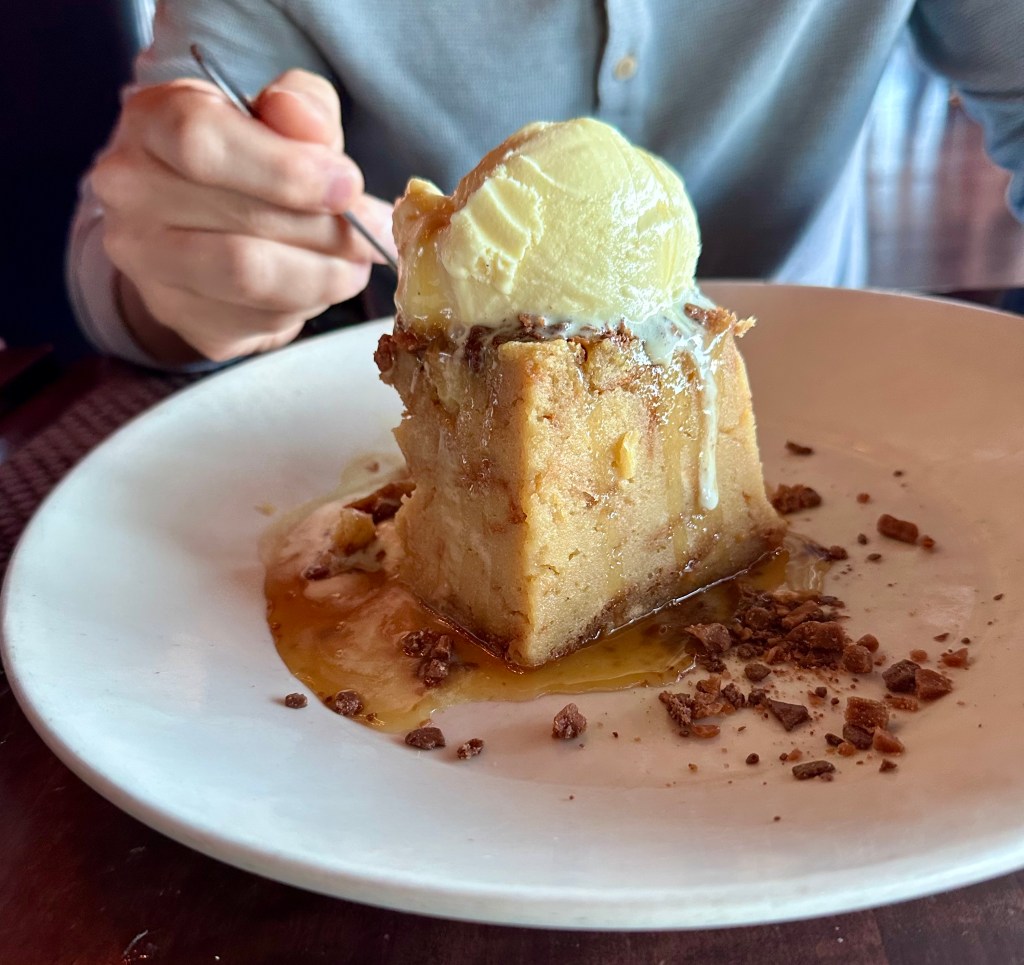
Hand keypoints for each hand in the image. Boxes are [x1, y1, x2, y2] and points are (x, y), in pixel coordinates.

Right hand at [92, 69, 394, 362]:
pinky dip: (306, 305)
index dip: (287, 169)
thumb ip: (301, 109)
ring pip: (251, 279)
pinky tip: (321, 283)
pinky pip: (259, 320)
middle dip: (329, 232)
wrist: (202, 223)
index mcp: (150, 123)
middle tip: (375, 234)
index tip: (348, 186)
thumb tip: (304, 121)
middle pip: (242, 221)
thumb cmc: (247, 158)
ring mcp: (148, 264)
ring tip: (358, 263)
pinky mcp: (181, 317)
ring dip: (324, 276)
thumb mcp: (278, 116)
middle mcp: (131, 194)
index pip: (202, 142)